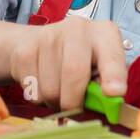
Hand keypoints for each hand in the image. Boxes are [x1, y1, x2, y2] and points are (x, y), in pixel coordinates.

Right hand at [9, 16, 127, 110]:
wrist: (37, 41)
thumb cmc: (79, 60)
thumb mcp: (100, 67)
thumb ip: (108, 84)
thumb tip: (110, 102)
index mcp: (104, 33)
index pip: (111, 56)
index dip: (114, 76)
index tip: (114, 93)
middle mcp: (77, 28)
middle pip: (74, 73)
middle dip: (74, 102)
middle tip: (74, 110)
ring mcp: (48, 36)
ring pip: (51, 89)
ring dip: (55, 103)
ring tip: (59, 93)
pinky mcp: (25, 51)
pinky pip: (32, 91)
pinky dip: (39, 98)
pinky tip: (43, 84)